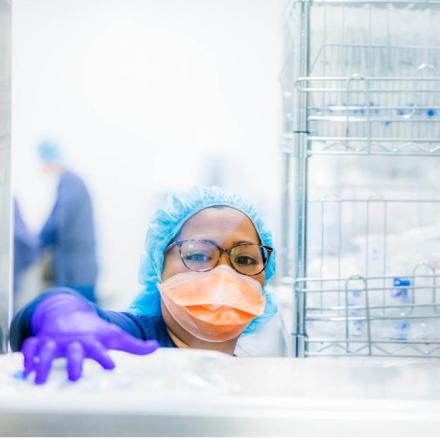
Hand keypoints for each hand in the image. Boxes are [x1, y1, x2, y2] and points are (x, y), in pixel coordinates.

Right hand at [22, 294, 158, 384]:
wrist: (69, 312)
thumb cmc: (95, 331)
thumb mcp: (114, 336)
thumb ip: (134, 345)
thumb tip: (155, 348)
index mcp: (92, 340)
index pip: (99, 348)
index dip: (104, 356)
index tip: (110, 366)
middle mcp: (74, 340)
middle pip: (74, 349)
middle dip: (75, 361)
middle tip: (76, 376)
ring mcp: (56, 339)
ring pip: (49, 348)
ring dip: (45, 361)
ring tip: (40, 378)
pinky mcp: (41, 340)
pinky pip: (31, 345)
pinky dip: (27, 355)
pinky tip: (27, 368)